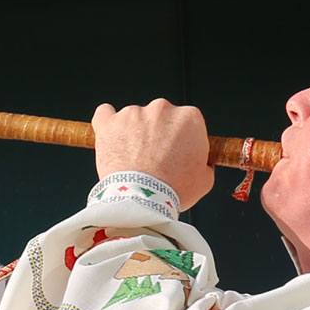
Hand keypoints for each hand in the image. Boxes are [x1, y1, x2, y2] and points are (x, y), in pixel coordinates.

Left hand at [90, 100, 213, 212]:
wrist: (142, 200)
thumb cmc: (173, 190)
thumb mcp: (204, 179)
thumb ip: (204, 162)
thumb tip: (202, 162)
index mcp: (189, 118)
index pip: (187, 123)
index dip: (182, 140)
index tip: (176, 153)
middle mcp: (162, 109)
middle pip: (161, 118)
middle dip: (158, 135)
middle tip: (154, 158)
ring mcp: (133, 114)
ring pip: (134, 119)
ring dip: (134, 134)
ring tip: (133, 159)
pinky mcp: (109, 123)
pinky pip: (105, 113)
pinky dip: (107, 123)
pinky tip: (110, 134)